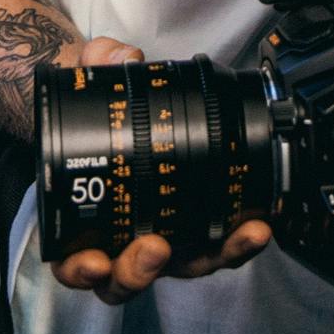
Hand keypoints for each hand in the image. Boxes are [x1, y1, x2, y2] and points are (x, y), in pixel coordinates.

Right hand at [46, 37, 273, 303]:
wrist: (121, 106)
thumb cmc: (97, 107)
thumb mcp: (89, 74)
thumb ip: (100, 60)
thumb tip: (125, 57)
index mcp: (81, 218)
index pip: (75, 262)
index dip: (81, 272)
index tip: (94, 263)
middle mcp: (121, 237)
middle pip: (130, 276)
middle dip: (142, 271)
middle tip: (155, 248)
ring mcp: (163, 235)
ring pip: (182, 266)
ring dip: (212, 257)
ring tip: (239, 234)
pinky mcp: (198, 226)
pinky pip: (217, 243)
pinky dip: (236, 240)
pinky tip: (258, 222)